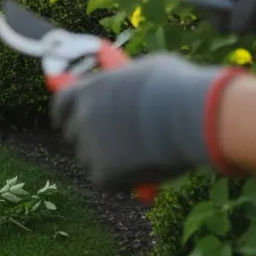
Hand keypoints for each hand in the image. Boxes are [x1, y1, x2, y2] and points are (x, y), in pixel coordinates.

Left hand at [51, 54, 240, 192]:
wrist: (194, 116)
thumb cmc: (179, 89)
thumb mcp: (146, 73)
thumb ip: (126, 87)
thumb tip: (128, 92)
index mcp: (90, 89)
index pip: (61, 104)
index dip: (64, 114)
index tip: (68, 122)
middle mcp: (83, 116)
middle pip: (73, 134)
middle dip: (89, 139)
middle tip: (113, 145)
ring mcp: (91, 145)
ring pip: (91, 160)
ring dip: (107, 161)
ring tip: (142, 156)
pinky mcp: (104, 173)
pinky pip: (107, 182)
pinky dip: (122, 181)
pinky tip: (147, 170)